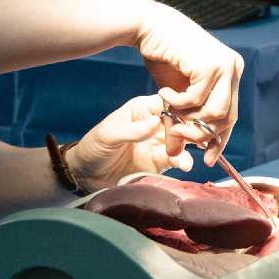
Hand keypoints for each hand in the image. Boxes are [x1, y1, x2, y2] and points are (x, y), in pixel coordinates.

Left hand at [64, 94, 197, 193]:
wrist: (86, 176)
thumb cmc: (93, 148)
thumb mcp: (108, 135)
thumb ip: (132, 129)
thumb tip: (156, 121)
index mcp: (142, 109)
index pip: (168, 103)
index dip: (180, 110)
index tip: (185, 121)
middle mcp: (154, 124)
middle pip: (181, 121)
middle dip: (190, 128)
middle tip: (192, 139)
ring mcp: (159, 143)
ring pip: (183, 140)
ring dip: (190, 145)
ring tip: (187, 155)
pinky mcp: (160, 161)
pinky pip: (178, 159)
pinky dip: (185, 161)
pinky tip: (185, 165)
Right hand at [134, 2, 243, 164]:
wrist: (149, 27)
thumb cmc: (163, 57)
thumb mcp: (175, 96)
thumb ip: (179, 122)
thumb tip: (176, 154)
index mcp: (231, 74)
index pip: (232, 116)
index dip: (219, 140)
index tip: (207, 160)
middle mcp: (233, 68)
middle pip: (226, 119)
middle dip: (201, 134)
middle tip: (177, 134)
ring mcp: (225, 65)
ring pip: (215, 113)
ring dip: (189, 119)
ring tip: (170, 111)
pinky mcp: (211, 65)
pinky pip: (197, 100)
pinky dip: (178, 102)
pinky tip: (164, 92)